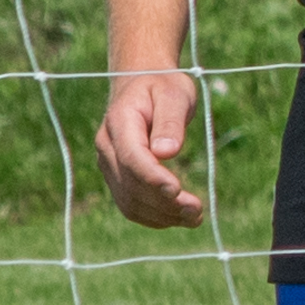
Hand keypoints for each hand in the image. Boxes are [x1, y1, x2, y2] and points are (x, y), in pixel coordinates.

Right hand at [95, 70, 209, 228]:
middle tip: (197, 211)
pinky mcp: (117, 178)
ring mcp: (109, 165)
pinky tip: (179, 218)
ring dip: (161, 215)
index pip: (131, 156)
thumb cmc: (162, 86)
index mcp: (119, 121)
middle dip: (164, 202)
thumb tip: (167, 152)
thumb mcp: (174, 93)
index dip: (152, 177)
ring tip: (195, 218)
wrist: (141, 86)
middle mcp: (107, 146)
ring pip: (129, 201)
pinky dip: (154, 217)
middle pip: (131, 184)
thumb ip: (170, 121)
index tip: (177, 191)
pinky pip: (130, 205)